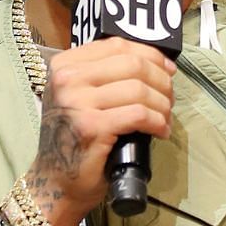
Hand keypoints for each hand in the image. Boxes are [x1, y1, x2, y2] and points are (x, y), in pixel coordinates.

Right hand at [31, 38, 175, 225]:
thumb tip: (158, 64)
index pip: (118, 45)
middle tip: (169, 100)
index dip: (152, 56)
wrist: (55, 179)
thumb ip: (107, 75)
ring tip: (165, 118)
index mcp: (64, 65)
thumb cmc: (75, 137)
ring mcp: (77, 103)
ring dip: (163, 105)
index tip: (168, 71)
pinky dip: (158, 122)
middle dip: (162, 82)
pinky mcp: (92, 127)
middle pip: (134, 65)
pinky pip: (139, 114)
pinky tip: (160, 131)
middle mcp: (67, 80)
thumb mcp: (82, 96)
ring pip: (140, 90)